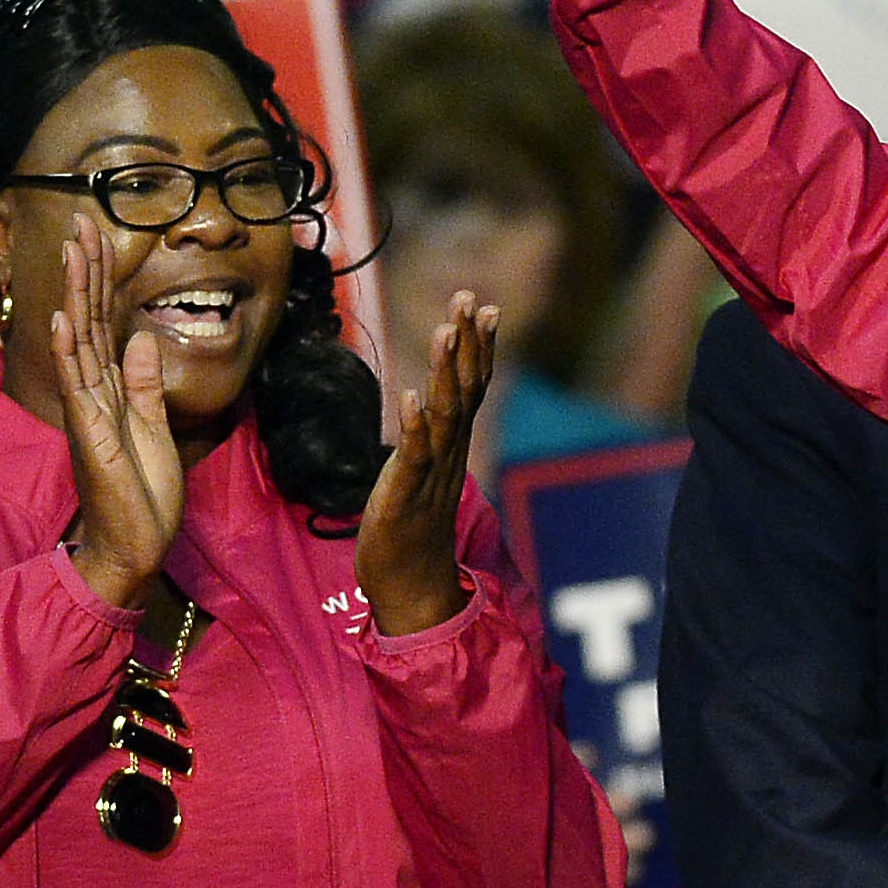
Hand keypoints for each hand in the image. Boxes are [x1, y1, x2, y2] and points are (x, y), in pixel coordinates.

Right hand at [45, 224, 182, 608]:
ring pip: (79, 341)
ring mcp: (87, 412)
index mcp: (109, 391)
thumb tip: (142, 339)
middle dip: (85, 270)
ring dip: (76, 294)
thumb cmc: (142, 496)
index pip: (102, 323)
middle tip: (82, 221)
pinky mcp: (90, 435)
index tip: (99, 236)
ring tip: (73, 250)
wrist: (135, 546)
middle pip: (86, 320)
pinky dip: (69, 351)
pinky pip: (77, 386)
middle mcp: (92, 394)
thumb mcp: (154, 429)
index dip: (100, 280)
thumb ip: (145, 386)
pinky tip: (65, 318)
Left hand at [356, 293, 499, 634]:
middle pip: (463, 390)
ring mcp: (429, 475)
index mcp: (452, 446)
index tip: (484, 306)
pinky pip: (413, 458)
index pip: (472, 388)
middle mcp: (448, 455)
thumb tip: (431, 403)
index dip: (478, 347)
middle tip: (468, 300)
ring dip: (444, 372)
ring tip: (445, 332)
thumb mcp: (423, 471)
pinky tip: (412, 398)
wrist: (410, 588)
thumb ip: (430, 436)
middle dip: (466, 343)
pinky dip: (415, 428)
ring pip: (444, 416)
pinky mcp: (404, 498)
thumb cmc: (411, 529)